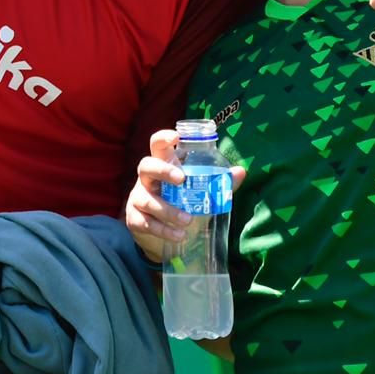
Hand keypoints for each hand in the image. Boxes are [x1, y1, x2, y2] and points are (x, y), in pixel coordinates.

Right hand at [125, 130, 244, 263]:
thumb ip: (219, 182)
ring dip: (168, 210)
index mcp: (163, 165)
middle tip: (182, 179)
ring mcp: (138, 197)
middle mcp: (147, 178)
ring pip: (147, 199)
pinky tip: (179, 235)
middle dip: (163, 171)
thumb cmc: (182, 204)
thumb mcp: (200, 192)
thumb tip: (240, 172)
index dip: (164, 138)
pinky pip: (145, 222)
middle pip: (146, 165)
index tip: (175, 137)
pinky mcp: (134, 218)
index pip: (157, 145)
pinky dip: (163, 230)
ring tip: (188, 220)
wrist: (162, 236)